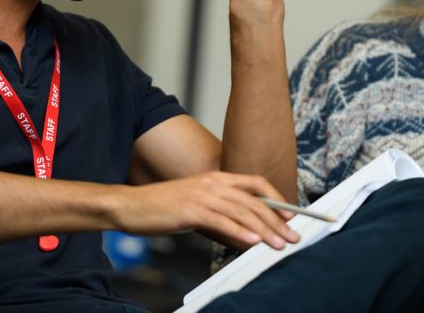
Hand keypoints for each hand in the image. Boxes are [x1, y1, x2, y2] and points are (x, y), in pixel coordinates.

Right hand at [108, 171, 299, 249]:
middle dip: (277, 220)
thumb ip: (221, 216)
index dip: (277, 198)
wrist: (130, 206)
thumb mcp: (196, 207)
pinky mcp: (191, 209)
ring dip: (264, 230)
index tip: (291, 215)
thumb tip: (244, 233)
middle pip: (254, 200)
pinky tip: (252, 242)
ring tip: (279, 244)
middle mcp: (212, 183)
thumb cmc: (161, 208)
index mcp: (215, 178)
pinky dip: (239, 232)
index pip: (255, 183)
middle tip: (293, 236)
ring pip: (242, 212)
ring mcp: (202, 195)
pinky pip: (221, 221)